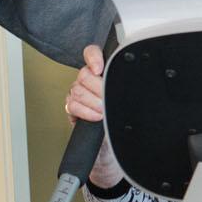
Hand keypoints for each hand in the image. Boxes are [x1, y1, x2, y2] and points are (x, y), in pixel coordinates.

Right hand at [64, 44, 122, 187]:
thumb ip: (124, 87)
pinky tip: (95, 117)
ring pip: (77, 89)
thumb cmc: (121, 124)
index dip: (93, 57)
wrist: (111, 148)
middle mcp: (87, 82)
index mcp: (101, 74)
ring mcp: (78, 95)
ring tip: (103, 112)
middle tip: (106, 100)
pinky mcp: (71, 109)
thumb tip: (130, 80)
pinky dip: (85, 111)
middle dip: (98, 88)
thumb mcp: (126, 102)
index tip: (100, 68)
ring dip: (93, 102)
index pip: (92, 53)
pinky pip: (72, 105)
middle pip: (83, 74)